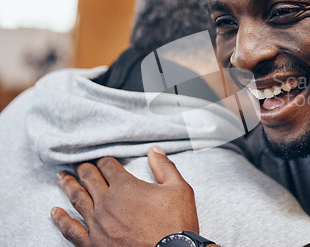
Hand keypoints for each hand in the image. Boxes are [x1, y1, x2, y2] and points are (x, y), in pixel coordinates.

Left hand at [50, 146, 198, 246]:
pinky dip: (61, 219)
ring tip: (61, 178)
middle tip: (80, 165)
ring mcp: (97, 223)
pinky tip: (54, 212)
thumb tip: (154, 150)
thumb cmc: (175, 223)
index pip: (108, 166)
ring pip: (77, 199)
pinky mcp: (93, 243)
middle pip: (89, 179)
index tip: (104, 161)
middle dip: (84, 169)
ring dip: (68, 186)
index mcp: (125, 186)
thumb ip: (164, 167)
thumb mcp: (178, 189)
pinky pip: (70, 230)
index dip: (105, 161)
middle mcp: (107, 202)